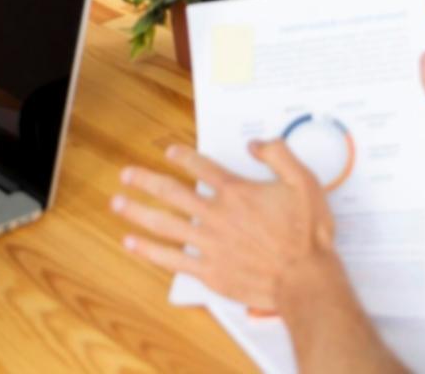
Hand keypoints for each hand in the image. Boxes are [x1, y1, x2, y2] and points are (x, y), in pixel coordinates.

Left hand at [111, 141, 342, 311]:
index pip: (202, 167)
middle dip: (145, 181)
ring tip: (117, 203)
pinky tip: (132, 243)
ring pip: (164, 224)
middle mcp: (216, 215)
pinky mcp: (209, 271)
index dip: (182, 156)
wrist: (305, 280)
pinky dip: (149, 250)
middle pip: (171, 192)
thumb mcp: (304, 182)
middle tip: (126, 175)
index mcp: (236, 193)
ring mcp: (209, 244)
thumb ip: (279, 155)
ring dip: (137, 211)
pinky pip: (171, 259)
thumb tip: (256, 143)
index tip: (168, 152)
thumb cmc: (306, 235)